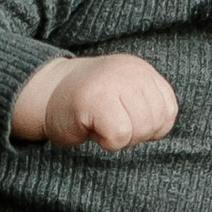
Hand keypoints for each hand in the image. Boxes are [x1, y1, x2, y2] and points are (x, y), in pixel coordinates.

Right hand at [12, 51, 179, 152]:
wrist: (44, 94)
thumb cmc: (86, 104)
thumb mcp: (125, 96)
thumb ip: (148, 105)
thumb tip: (160, 126)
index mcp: (141, 70)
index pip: (168, 111)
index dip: (148, 126)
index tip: (121, 117)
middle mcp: (131, 71)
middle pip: (156, 122)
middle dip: (134, 134)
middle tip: (107, 121)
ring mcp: (114, 82)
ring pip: (141, 129)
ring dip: (121, 138)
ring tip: (100, 123)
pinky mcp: (96, 99)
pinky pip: (120, 135)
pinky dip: (107, 142)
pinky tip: (91, 128)